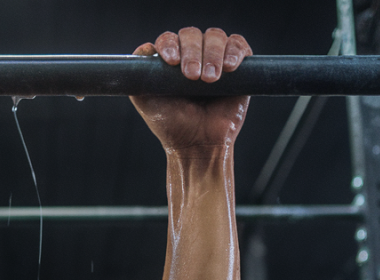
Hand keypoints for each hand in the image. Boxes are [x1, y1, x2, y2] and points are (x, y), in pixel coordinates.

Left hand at [130, 28, 251, 154]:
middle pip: (192, 35)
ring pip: (216, 36)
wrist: (198, 145)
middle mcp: (193, 56)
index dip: (170, 45)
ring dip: (212, 54)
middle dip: (192, 52)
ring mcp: (216, 60)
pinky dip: (234, 51)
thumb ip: (139, 77)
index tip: (171, 62)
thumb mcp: (146, 102)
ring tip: (209, 80)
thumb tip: (144, 48)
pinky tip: (229, 69)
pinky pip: (239, 45)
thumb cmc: (172, 126)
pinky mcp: (239, 67)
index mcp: (172, 61)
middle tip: (192, 77)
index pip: (170, 39)